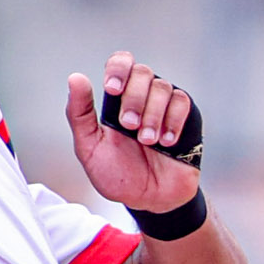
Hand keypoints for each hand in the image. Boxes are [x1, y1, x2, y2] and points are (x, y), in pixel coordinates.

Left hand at [66, 55, 203, 213]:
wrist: (150, 200)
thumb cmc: (117, 175)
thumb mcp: (89, 148)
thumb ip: (79, 114)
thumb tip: (75, 77)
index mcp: (117, 99)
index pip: (121, 63)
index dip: (119, 69)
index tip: (112, 90)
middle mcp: (142, 97)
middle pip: (143, 73)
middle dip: (135, 99)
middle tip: (130, 127)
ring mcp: (165, 106)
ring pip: (163, 88)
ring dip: (153, 115)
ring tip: (149, 142)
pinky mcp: (187, 118)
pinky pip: (183, 102)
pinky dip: (173, 121)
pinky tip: (167, 142)